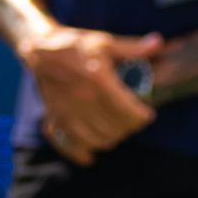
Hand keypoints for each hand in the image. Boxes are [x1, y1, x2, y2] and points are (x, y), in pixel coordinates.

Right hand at [17, 25, 161, 164]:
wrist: (38, 50)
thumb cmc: (74, 44)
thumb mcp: (104, 42)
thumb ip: (132, 47)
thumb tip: (158, 43)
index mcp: (99, 80)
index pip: (128, 111)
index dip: (142, 116)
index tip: (147, 114)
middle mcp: (84, 99)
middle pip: (116, 128)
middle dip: (130, 127)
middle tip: (133, 119)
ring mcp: (68, 112)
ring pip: (98, 139)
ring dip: (112, 138)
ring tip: (116, 129)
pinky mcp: (56, 118)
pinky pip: (71, 145)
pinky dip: (83, 153)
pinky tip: (91, 155)